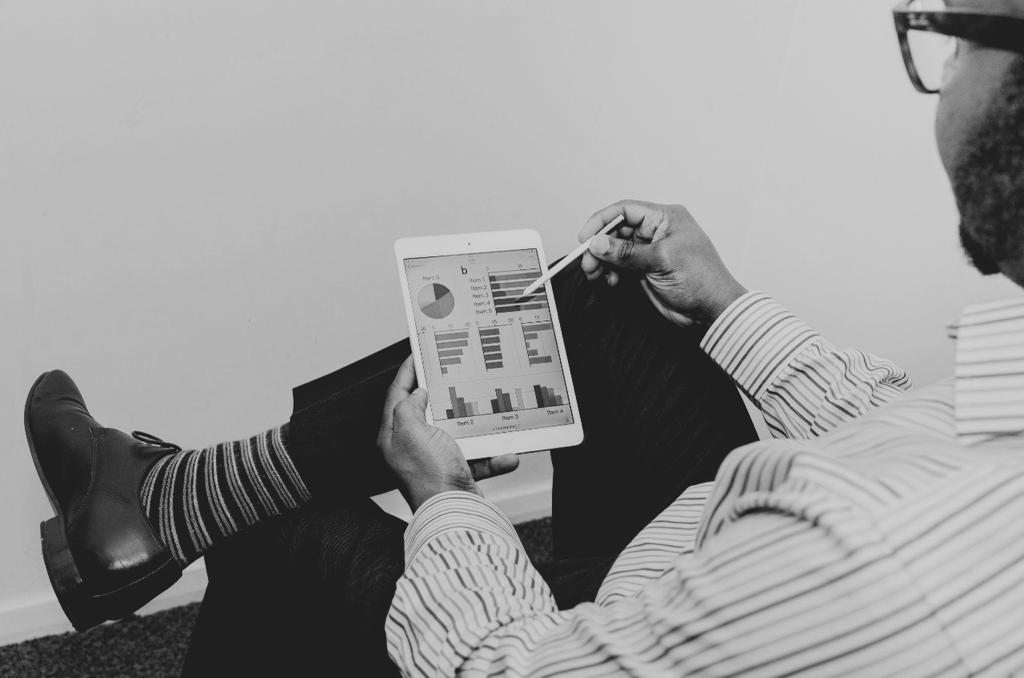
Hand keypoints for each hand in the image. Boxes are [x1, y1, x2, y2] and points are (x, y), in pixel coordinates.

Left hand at [377, 356, 519, 511]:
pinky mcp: (456, 473)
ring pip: (457, 432)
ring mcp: (435, 460)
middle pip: (426, 411)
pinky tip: (506, 454)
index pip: (397, 395)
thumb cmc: (429, 475)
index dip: (407, 372)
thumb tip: (418, 394)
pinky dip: (493, 456)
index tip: (417, 354)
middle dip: (443, 393)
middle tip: (454, 373)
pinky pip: (478, 457)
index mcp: (394, 436)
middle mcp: (412, 447)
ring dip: (475, 426)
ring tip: (487, 410)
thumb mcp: (411, 431)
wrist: (453, 514)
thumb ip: (409, 406)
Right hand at [579, 200, 747, 326]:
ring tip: (596, 274)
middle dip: (599, 245)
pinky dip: (611, 272)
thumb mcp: (661, 260)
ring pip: (615, 250)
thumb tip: (598, 243)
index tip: (585, 237)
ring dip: (602, 261)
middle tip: (588, 262)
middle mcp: (656, 231)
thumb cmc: (701, 280)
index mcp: (665, 218)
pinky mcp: (645, 270)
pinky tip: (611, 281)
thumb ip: (626, 252)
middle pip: (616, 230)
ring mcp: (649, 251)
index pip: (626, 210)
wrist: (712, 311)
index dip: (602, 221)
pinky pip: (619, 266)